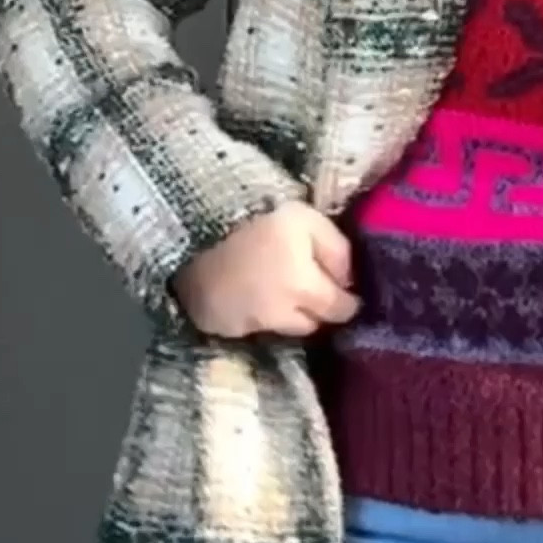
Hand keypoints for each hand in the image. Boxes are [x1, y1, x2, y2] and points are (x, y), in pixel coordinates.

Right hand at [175, 202, 360, 338]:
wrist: (193, 223)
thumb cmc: (258, 215)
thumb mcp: (307, 219)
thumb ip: (336, 249)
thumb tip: (349, 279)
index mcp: (305, 289)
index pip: (341, 310)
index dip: (347, 299)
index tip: (346, 290)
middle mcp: (280, 315)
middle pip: (313, 324)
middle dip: (318, 309)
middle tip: (314, 288)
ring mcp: (249, 324)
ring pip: (282, 327)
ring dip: (288, 314)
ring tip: (282, 289)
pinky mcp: (221, 326)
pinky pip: (250, 326)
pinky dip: (255, 314)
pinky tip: (251, 292)